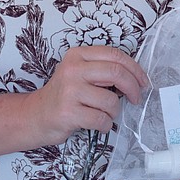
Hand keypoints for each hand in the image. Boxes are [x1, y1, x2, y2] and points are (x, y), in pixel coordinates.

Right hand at [28, 45, 148, 144]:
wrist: (36, 115)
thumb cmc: (65, 95)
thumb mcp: (80, 73)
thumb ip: (103, 69)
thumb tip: (136, 77)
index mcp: (78, 55)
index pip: (115, 56)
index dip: (135, 69)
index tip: (143, 81)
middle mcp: (73, 69)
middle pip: (117, 73)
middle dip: (133, 88)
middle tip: (136, 98)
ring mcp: (69, 91)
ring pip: (111, 100)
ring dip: (115, 111)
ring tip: (106, 113)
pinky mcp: (68, 112)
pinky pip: (101, 119)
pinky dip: (106, 124)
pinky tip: (100, 123)